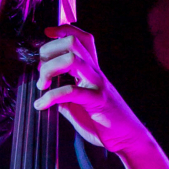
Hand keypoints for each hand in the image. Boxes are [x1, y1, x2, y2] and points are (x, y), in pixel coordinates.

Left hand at [33, 25, 150, 149]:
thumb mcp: (80, 106)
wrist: (128, 139)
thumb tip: (48, 96)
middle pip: (73, 42)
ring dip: (49, 69)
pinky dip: (50, 97)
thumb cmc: (105, 123)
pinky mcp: (97, 100)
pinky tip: (41, 105)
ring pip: (72, 59)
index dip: (64, 30)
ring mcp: (97, 84)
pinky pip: (71, 90)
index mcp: (92, 71)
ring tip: (42, 86)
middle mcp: (95, 72)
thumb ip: (65, 98)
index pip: (82, 39)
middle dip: (49, 50)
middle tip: (40, 69)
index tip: (47, 33)